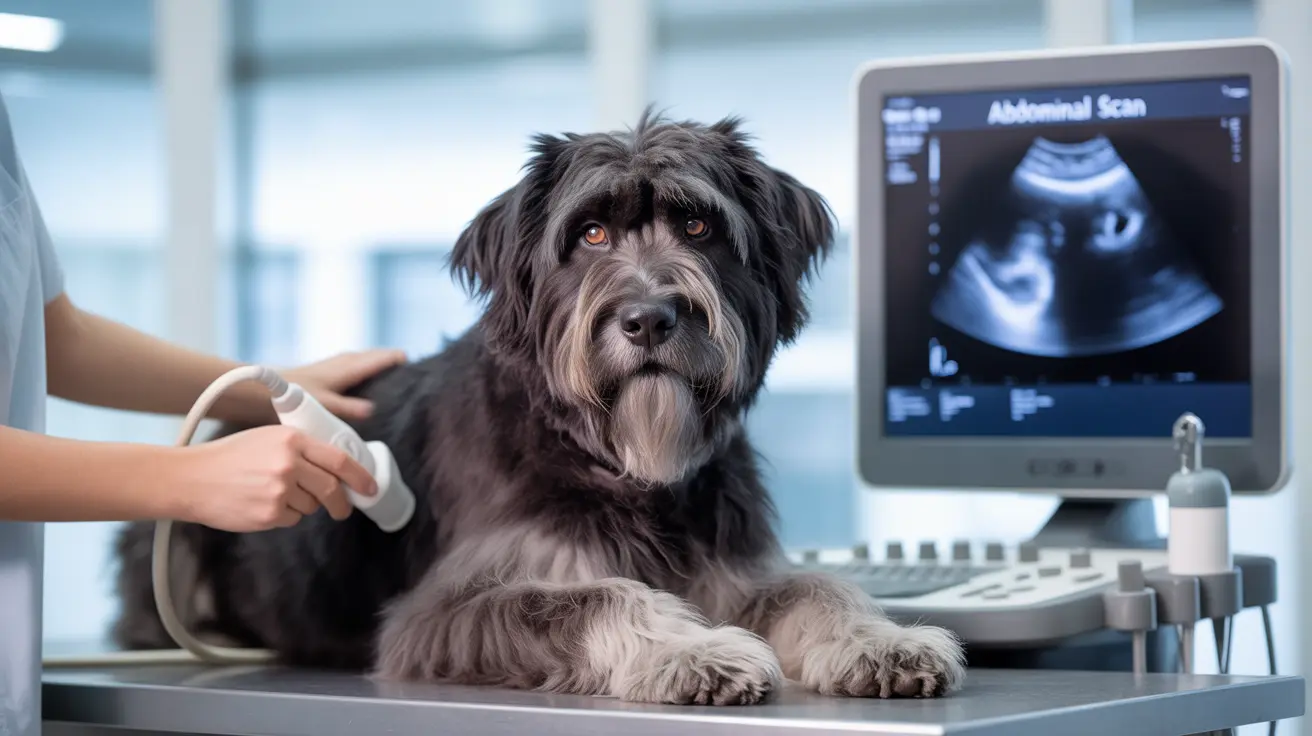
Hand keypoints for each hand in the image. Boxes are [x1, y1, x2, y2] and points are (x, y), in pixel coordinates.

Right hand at [169, 425, 377, 532]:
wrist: (191, 479)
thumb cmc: (230, 457)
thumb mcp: (268, 439)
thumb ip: (301, 449)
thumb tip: (337, 468)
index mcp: (292, 440)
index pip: (339, 459)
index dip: (360, 476)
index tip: (370, 487)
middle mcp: (289, 464)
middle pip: (331, 488)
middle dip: (342, 502)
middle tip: (343, 508)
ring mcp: (279, 491)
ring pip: (311, 506)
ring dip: (303, 504)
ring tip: (275, 493)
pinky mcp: (269, 514)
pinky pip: (292, 519)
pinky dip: (285, 515)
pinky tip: (262, 504)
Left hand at [281, 349, 407, 420]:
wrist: (271, 387)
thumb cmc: (298, 395)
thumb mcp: (326, 405)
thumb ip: (350, 408)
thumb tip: (374, 410)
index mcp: (353, 366)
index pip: (388, 357)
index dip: (405, 364)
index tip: (421, 375)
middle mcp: (350, 360)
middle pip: (383, 356)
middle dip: (398, 366)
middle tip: (414, 383)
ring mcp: (342, 362)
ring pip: (372, 360)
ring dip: (384, 368)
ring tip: (397, 385)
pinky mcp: (336, 368)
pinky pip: (362, 365)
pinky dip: (372, 372)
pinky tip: (372, 388)